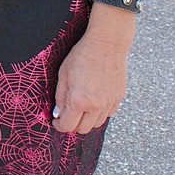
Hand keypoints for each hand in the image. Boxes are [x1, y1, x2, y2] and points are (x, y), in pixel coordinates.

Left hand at [52, 14, 132, 134]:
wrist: (107, 44)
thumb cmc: (82, 56)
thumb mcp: (63, 74)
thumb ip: (60, 97)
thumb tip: (58, 114)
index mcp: (78, 100)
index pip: (67, 126)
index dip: (59, 125)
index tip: (56, 121)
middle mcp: (95, 106)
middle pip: (83, 129)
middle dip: (72, 124)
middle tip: (68, 115)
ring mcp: (109, 103)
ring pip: (96, 124)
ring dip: (87, 120)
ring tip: (82, 107)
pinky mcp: (118, 98)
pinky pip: (108, 114)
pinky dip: (100, 112)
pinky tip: (95, 100)